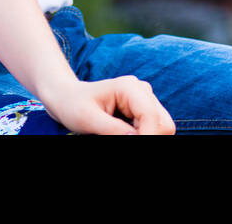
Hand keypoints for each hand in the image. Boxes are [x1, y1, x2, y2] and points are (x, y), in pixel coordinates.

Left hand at [39, 76, 175, 134]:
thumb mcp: (88, 120)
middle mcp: (143, 91)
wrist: (67, 97)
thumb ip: (114, 130)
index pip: (151, 117)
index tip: (133, 145)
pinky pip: (154, 129)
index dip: (148, 136)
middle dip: (150, 137)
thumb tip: (136, 138)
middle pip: (164, 124)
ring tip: (121, 135)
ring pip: (162, 127)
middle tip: (126, 141)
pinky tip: (125, 134)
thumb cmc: (73, 105)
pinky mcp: (143, 110)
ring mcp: (145, 100)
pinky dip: (144, 135)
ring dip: (147, 136)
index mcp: (130, 87)